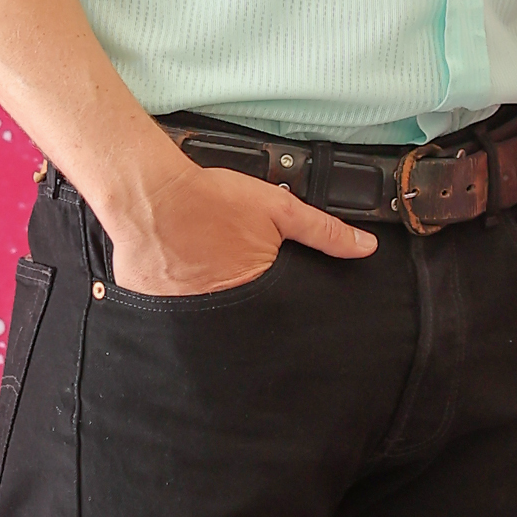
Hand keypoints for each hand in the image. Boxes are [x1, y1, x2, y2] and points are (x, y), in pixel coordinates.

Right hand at [102, 155, 375, 298]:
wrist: (150, 194)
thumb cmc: (210, 200)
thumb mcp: (279, 210)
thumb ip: (324, 231)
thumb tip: (365, 247)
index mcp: (254, 292)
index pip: (276, 318)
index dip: (277, 309)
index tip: (269, 294)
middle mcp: (219, 312)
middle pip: (241, 323)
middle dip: (242, 309)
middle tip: (228, 272)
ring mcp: (182, 314)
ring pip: (204, 322)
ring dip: (206, 304)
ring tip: (201, 272)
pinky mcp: (152, 309)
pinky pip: (169, 315)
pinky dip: (174, 301)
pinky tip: (175, 278)